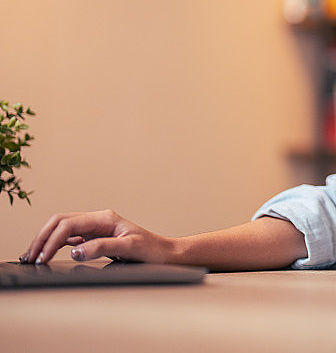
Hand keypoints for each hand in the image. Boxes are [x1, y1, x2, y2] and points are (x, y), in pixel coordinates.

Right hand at [19, 209, 174, 264]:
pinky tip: (48, 252)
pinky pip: (70, 236)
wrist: (166, 254)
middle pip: (61, 221)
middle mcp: (99, 219)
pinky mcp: (97, 236)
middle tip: (30, 256)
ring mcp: (97, 227)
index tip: (42, 257)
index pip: (69, 224)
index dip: (52, 240)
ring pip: (63, 227)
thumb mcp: (129, 248)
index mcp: (105, 218)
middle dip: (42, 237)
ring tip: (33, 255)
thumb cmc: (152, 250)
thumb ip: (102, 247)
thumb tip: (76, 250)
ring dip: (46, 239)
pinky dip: (56, 243)